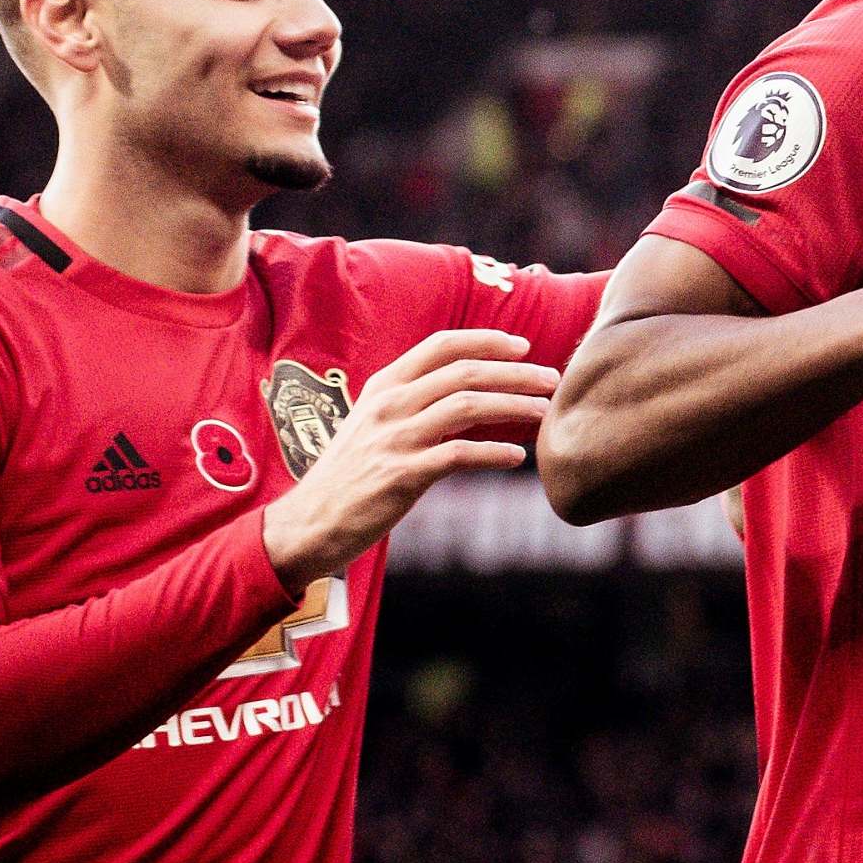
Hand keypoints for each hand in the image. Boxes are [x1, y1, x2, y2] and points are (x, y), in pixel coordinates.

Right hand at [262, 329, 560, 590]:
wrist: (310, 521)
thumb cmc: (351, 474)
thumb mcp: (375, 424)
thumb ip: (415, 403)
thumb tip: (472, 392)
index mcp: (383, 385)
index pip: (442, 345)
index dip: (486, 341)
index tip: (524, 347)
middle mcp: (389, 405)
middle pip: (464, 372)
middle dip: (516, 372)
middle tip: (553, 379)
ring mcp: (394, 439)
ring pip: (466, 406)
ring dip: (513, 405)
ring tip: (545, 412)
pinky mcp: (401, 475)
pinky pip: (458, 455)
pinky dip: (493, 452)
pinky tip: (517, 456)